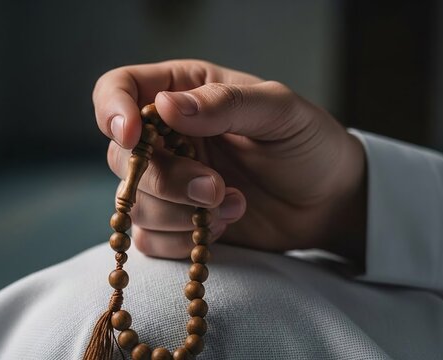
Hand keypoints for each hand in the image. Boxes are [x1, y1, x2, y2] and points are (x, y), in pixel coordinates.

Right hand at [93, 59, 366, 263]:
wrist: (329, 200)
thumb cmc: (308, 143)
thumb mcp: (280, 111)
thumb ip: (225, 104)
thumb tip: (166, 107)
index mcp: (183, 91)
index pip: (119, 88)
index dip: (113, 110)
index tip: (132, 135)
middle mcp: (166, 136)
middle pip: (121, 156)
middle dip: (164, 179)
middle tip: (215, 188)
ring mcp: (169, 182)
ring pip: (134, 203)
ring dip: (180, 213)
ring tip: (235, 205)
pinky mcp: (175, 223)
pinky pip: (150, 239)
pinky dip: (182, 240)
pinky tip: (224, 227)